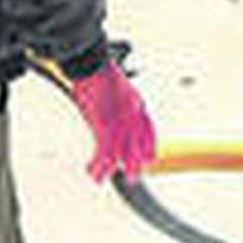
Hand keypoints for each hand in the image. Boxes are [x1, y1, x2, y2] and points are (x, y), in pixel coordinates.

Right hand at [71, 60, 156, 182]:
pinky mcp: (106, 125)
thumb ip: (117, 102)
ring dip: (113, 168)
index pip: (148, 128)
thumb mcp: (115, 87)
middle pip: (138, 142)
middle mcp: (132, 113)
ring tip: (106, 179)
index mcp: (136, 102)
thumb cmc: (98, 71)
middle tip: (135, 175)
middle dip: (137, 161)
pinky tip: (92, 171)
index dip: (149, 145)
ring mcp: (120, 120)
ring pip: (122, 151)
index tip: (151, 158)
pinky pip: (104, 151)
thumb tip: (109, 111)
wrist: (92, 63)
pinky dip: (97, 164)